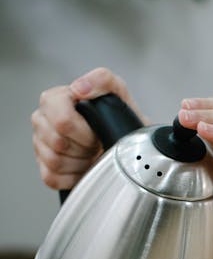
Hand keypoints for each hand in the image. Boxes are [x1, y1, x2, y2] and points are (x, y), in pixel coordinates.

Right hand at [32, 67, 145, 189]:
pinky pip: (53, 178)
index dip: (82, 130)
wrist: (126, 145)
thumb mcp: (118, 92)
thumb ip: (101, 80)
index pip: (60, 118)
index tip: (96, 132)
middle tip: (95, 142)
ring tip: (91, 152)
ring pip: (54, 161)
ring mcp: (41, 145)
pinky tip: (83, 166)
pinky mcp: (44, 168)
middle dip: (83, 146)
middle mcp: (43, 120)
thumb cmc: (119, 119)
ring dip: (80, 161)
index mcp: (56, 99)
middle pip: (56, 141)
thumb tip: (80, 88)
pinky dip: (74, 176)